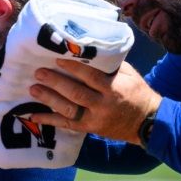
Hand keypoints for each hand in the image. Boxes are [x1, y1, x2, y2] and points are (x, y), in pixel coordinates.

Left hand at [28, 60, 160, 144]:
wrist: (146, 122)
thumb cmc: (137, 93)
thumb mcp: (130, 75)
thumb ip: (110, 65)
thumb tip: (89, 51)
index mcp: (114, 88)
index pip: (91, 76)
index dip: (73, 68)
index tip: (58, 58)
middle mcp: (103, 104)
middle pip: (76, 93)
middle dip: (56, 82)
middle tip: (39, 73)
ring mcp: (95, 118)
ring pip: (69, 109)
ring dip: (49, 99)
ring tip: (33, 89)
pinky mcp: (90, 128)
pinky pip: (67, 124)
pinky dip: (50, 120)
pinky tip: (34, 115)